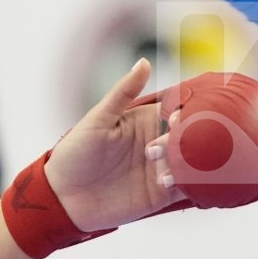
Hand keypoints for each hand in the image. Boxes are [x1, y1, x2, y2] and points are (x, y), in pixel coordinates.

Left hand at [45, 59, 183, 232]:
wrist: (63, 196)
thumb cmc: (76, 153)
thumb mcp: (98, 119)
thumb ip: (123, 92)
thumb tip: (144, 62)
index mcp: (148, 120)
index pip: (178, 109)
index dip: (183, 111)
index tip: (175, 118)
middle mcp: (161, 141)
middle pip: (191, 135)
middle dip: (187, 138)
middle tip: (166, 144)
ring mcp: (164, 167)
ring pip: (193, 160)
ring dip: (187, 161)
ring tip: (166, 166)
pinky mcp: (163, 193)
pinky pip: (187, 186)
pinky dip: (187, 183)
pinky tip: (165, 182)